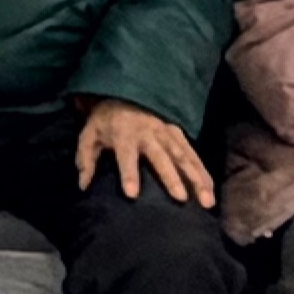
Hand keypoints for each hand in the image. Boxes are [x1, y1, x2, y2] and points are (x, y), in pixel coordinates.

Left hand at [76, 98, 214, 206]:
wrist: (125, 92)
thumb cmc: (105, 120)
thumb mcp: (89, 134)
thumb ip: (85, 159)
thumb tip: (82, 185)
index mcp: (124, 134)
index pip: (126, 156)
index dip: (128, 173)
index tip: (132, 193)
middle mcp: (148, 134)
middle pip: (162, 157)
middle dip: (171, 177)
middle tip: (180, 198)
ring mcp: (167, 133)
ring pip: (184, 157)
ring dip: (196, 178)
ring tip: (205, 201)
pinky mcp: (178, 134)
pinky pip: (193, 154)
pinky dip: (203, 172)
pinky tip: (210, 190)